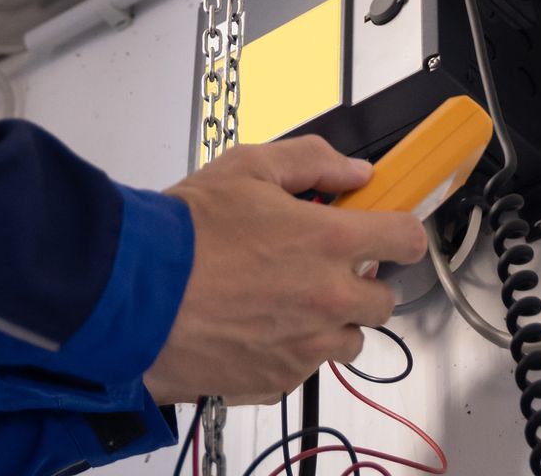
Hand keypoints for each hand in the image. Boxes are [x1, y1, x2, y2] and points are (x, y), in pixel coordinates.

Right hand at [143, 135, 426, 405]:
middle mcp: (328, 299)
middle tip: (317, 265)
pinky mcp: (278, 379)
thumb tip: (354, 172)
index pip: (406, 239)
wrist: (134, 292)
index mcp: (329, 242)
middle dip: (358, 280)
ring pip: (349, 340)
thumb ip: (311, 161)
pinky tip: (252, 326)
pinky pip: (305, 367)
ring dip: (329, 322)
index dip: (398, 231)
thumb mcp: (247, 167)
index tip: (386, 230)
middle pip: (384, 299)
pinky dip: (289, 350)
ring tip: (281, 301)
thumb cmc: (184, 231)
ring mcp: (306, 346)